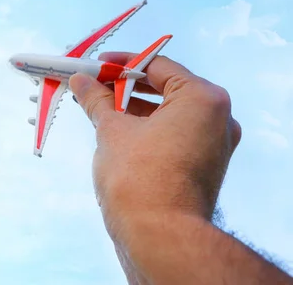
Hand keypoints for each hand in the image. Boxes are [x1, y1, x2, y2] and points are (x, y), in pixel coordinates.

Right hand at [69, 52, 241, 232]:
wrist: (158, 237)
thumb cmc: (138, 178)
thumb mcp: (112, 130)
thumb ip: (97, 100)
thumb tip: (81, 80)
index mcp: (203, 99)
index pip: (158, 67)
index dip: (121, 63)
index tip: (95, 65)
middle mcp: (217, 118)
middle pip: (165, 88)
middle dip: (125, 87)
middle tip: (93, 84)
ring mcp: (213, 144)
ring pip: (167, 114)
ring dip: (133, 108)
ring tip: (98, 107)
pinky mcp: (203, 165)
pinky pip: (173, 135)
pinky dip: (147, 129)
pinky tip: (117, 130)